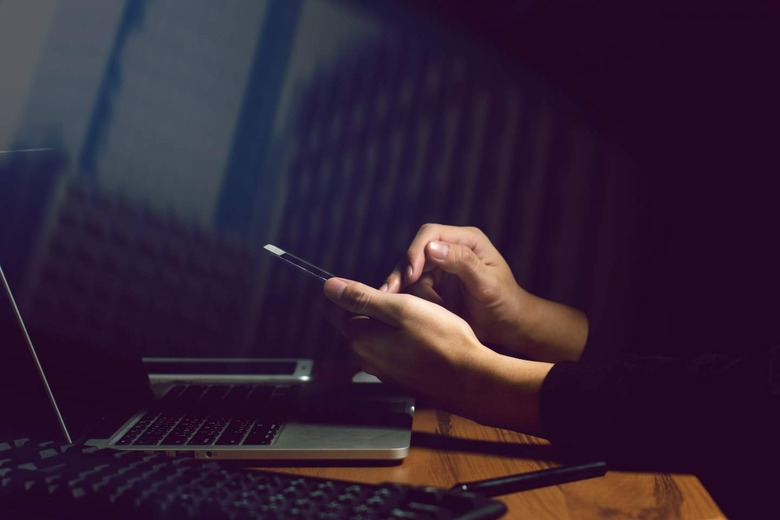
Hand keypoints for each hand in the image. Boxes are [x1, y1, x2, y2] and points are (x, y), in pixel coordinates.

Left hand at [322, 277, 550, 432]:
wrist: (472, 379)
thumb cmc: (442, 341)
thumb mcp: (402, 309)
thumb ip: (364, 298)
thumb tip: (330, 287)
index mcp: (362, 339)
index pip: (341, 311)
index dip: (352, 295)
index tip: (362, 290)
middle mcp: (367, 359)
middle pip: (362, 324)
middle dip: (378, 310)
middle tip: (408, 302)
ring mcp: (385, 372)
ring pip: (381, 338)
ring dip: (394, 326)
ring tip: (423, 318)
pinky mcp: (402, 378)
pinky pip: (396, 351)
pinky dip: (406, 341)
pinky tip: (427, 336)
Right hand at [382, 224, 587, 361]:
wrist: (509, 326)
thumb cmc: (505, 303)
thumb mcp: (487, 283)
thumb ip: (463, 263)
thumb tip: (432, 248)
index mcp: (467, 240)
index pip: (431, 234)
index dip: (416, 251)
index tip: (410, 275)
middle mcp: (452, 248)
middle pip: (416, 251)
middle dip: (402, 270)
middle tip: (389, 291)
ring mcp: (442, 266)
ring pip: (410, 270)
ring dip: (401, 286)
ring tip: (388, 301)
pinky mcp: (435, 284)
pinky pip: (413, 286)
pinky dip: (405, 296)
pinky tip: (394, 306)